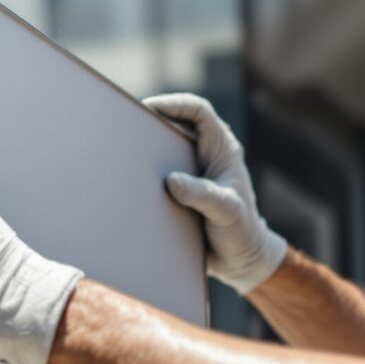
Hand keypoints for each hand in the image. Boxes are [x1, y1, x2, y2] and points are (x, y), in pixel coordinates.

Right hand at [143, 92, 286, 294]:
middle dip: (154, 119)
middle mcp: (207, 154)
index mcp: (223, 149)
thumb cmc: (241, 231)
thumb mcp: (226, 211)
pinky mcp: (182, 188)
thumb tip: (170, 180)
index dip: (175, 103)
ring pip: (167, 145)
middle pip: (178, 122)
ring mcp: (193, 170)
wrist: (240, 260)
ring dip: (148, 144)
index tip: (149, 108)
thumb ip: (201, 194)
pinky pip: (160, 170)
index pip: (199, 111)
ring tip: (124, 148)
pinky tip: (128, 177)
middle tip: (128, 125)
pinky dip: (145, 169)